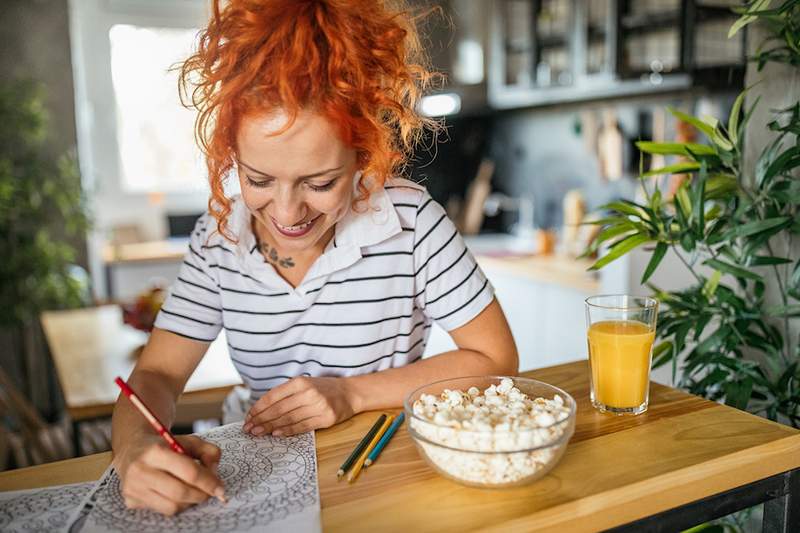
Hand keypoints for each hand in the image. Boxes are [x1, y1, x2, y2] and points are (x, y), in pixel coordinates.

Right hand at [115, 434, 224, 515]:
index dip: (209, 482)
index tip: (220, 488)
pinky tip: (177, 494)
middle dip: (201, 495)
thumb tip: (214, 472)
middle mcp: (141, 470)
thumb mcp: (188, 440)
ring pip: (171, 506)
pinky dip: (176, 505)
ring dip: (189, 502)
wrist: (131, 449)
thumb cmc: (164, 445)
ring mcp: (133, 488)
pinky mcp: (131, 500)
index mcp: (155, 451)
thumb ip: (208, 451)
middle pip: (180, 492)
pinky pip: (162, 510)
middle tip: (210, 492)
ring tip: (194, 492)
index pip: (189, 472)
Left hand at [243, 376, 357, 436]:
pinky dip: (287, 431)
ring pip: (288, 418)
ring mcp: (318, 405)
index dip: (259, 408)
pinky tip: (276, 434)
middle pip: (279, 409)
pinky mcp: (325, 418)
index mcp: (300, 382)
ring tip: (257, 433)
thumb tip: (262, 409)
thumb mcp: (305, 384)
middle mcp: (309, 392)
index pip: (274, 396)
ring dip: (270, 427)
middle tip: (248, 428)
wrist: (350, 393)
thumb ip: (286, 394)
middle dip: (261, 420)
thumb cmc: (323, 389)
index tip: (249, 416)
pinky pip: (302, 426)